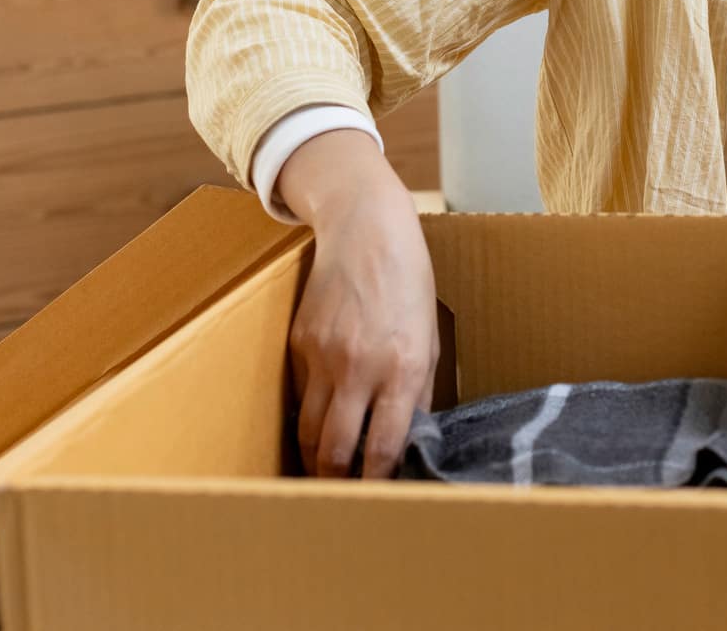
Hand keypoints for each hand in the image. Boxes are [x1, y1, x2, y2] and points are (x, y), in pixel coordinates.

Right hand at [276, 132, 440, 478]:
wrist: (366, 228)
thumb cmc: (408, 281)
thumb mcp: (428, 337)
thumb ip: (417, 391)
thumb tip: (407, 439)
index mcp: (402, 368)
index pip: (382, 448)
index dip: (375, 483)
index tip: (374, 500)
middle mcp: (359, 367)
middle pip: (334, 451)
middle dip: (335, 483)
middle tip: (339, 497)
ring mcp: (323, 356)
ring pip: (309, 429)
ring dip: (314, 457)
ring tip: (323, 471)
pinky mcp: (298, 343)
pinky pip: (300, 394)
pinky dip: (308, 412)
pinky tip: (319, 417)